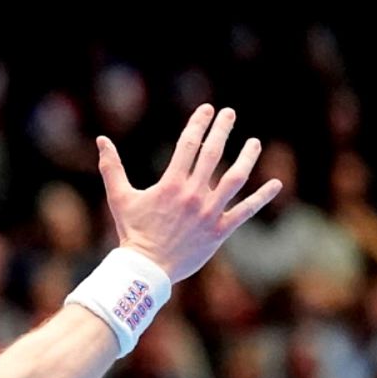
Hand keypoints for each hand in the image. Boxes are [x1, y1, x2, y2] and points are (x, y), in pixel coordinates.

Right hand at [98, 104, 281, 282]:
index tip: (208, 109)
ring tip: (254, 142)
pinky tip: (275, 184)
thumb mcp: (119, 196)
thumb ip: (111, 167)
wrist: (146, 267)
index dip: (199, 124)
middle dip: (222, 130)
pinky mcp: (220, 231)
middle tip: (229, 113)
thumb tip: (101, 140)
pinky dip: (262, 197)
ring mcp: (209, 212)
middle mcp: (193, 194)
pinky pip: (245, 211)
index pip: (189, 145)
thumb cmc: (132, 231)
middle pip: (213, 154)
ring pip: (235, 179)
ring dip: (247, 158)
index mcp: (171, 184)